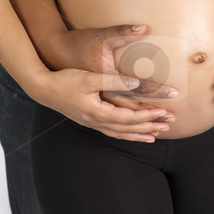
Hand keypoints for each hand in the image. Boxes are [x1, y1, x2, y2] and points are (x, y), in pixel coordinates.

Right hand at [39, 24, 177, 140]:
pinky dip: (125, 134)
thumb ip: (112, 80)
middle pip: (129, 128)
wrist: (44, 88)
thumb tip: (134, 82)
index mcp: (99, 112)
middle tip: (169, 124)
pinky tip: (131, 133)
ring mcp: (94, 123)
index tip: (164, 111)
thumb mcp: (88, 77)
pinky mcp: (91, 120)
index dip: (148, 115)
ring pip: (121, 133)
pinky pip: (112, 131)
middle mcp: (98, 121)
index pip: (130, 117)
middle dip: (150, 126)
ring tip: (155, 136)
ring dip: (139, 134)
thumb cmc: (65, 81)